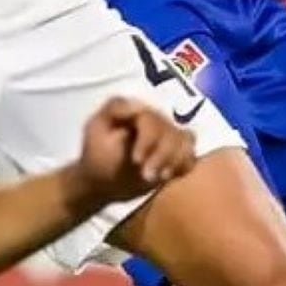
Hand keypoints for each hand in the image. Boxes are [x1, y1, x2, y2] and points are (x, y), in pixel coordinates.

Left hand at [65, 97, 196, 209]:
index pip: (152, 119)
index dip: (148, 139)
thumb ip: (114, 110)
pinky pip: (190, 154)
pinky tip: (170, 175)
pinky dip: (184, 164)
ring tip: (160, 177)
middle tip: (146, 177)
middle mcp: (156, 119)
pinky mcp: (174, 155)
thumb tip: (139, 105)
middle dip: (161, 155)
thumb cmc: (96, 154)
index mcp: (137, 110)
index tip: (137, 160)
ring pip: (186, 140)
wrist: (100, 180)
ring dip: (175, 160)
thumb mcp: (95, 128)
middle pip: (172, 132)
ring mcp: (167, 137)